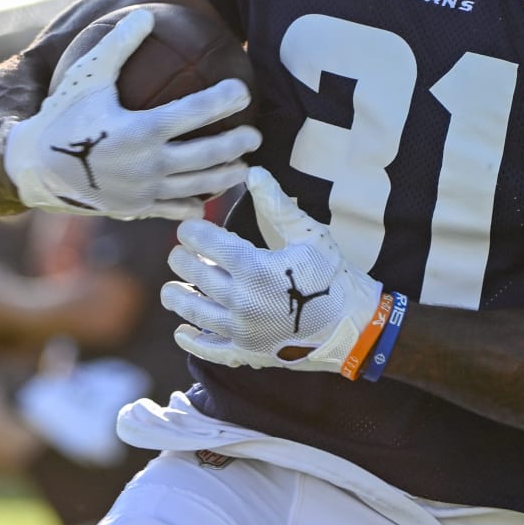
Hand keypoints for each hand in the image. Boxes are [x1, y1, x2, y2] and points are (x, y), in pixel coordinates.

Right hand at [2, 8, 259, 218]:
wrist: (34, 168)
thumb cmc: (62, 116)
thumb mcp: (87, 76)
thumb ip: (118, 45)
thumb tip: (147, 13)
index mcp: (140, 130)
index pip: (195, 112)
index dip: (224, 100)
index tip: (243, 89)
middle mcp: (147, 164)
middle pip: (207, 155)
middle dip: (236, 144)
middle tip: (256, 134)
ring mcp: (143, 191)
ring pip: (197, 186)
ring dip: (225, 177)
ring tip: (244, 168)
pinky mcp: (136, 210)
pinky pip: (174, 209)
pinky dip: (196, 204)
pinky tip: (210, 198)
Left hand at [161, 168, 386, 373]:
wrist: (353, 326)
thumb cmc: (332, 276)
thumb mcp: (309, 235)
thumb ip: (277, 205)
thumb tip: (253, 172)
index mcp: (255, 268)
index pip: (208, 244)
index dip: (192, 233)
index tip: (187, 228)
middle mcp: (242, 300)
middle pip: (196, 275)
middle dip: (182, 261)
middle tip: (178, 254)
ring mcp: (241, 330)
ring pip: (194, 312)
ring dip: (177, 298)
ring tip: (170, 289)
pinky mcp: (246, 352)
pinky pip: (209, 349)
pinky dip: (191, 341)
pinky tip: (182, 332)